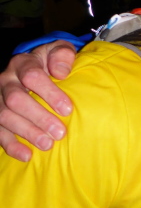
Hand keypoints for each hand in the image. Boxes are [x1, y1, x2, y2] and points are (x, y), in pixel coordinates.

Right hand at [0, 41, 75, 160]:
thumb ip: (63, 55)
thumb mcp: (59, 51)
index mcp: (23, 63)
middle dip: (38, 117)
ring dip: (26, 132)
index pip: (32, 76)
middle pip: (16, 99)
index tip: (67, 109)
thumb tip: (61, 72)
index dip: (49, 93)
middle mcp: (6, 80)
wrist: (35, 68)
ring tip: (48, 145)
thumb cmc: (52, 62)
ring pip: (5, 117)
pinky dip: (10, 145)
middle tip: (60, 133)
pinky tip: (27, 155)